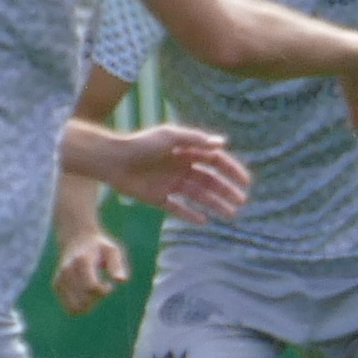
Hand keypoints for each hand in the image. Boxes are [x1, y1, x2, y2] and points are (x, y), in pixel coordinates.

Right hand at [52, 225, 132, 317]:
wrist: (77, 239)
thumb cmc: (99, 248)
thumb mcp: (111, 251)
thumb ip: (116, 265)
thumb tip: (121, 281)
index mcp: (82, 262)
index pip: (92, 287)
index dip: (104, 291)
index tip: (108, 285)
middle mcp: (67, 271)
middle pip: (84, 300)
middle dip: (97, 299)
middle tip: (102, 288)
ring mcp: (60, 278)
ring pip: (76, 308)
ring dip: (89, 305)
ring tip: (94, 293)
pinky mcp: (56, 285)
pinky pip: (71, 308)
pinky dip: (81, 306)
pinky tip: (86, 295)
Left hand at [100, 122, 252, 223]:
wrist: (112, 160)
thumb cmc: (140, 144)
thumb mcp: (169, 137)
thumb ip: (195, 140)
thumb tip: (222, 144)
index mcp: (185, 151)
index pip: (215, 161)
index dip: (231, 170)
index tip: (245, 182)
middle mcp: (180, 167)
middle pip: (210, 181)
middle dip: (226, 191)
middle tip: (241, 202)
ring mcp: (170, 183)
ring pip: (198, 196)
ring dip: (215, 204)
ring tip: (230, 215)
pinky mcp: (157, 197)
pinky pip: (178, 208)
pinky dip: (190, 214)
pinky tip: (204, 221)